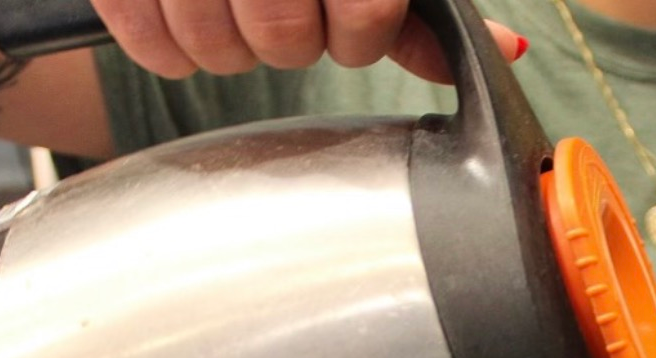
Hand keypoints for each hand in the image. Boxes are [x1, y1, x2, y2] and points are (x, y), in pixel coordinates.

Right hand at [89, 0, 525, 80]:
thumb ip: (413, 12)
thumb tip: (502, 54)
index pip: (367, 15)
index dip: (361, 32)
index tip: (348, 18)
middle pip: (287, 41)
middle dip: (291, 40)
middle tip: (282, 10)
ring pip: (218, 52)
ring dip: (229, 47)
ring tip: (230, 5)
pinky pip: (153, 50)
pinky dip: (165, 47)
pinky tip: (183, 14)